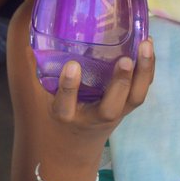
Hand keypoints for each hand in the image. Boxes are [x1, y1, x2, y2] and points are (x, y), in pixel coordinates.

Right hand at [38, 41, 153, 160]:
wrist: (73, 150)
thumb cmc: (55, 113)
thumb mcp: (40, 96)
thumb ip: (36, 67)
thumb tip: (31, 30)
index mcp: (65, 116)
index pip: (65, 104)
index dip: (69, 87)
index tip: (71, 66)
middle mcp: (92, 118)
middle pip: (110, 108)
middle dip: (119, 84)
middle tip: (124, 60)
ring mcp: (114, 114)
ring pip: (134, 99)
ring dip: (142, 73)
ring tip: (146, 44)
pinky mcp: (126, 108)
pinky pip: (141, 90)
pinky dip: (147, 69)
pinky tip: (148, 44)